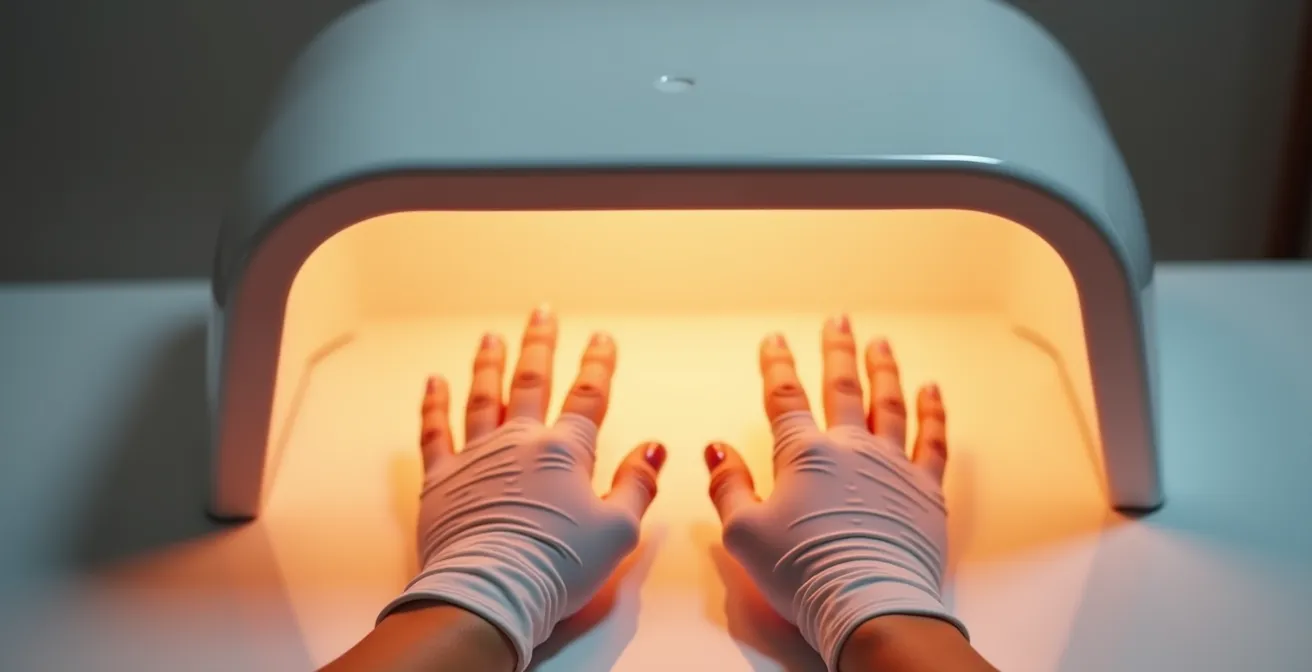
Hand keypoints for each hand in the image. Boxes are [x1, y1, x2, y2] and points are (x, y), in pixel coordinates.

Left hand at [378, 307, 667, 671]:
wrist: (491, 591)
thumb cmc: (559, 565)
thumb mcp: (618, 530)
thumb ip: (637, 484)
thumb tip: (653, 447)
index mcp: (566, 451)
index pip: (588, 397)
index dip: (598, 364)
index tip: (602, 337)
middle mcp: (520, 441)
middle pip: (532, 381)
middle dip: (540, 344)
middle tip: (542, 312)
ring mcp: (477, 456)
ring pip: (483, 396)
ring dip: (489, 363)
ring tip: (491, 337)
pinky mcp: (441, 479)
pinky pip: (435, 431)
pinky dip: (434, 404)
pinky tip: (434, 380)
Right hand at [703, 316, 965, 670]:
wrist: (870, 605)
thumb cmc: (803, 572)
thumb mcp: (744, 533)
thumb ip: (729, 486)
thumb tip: (717, 449)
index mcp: (804, 455)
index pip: (785, 398)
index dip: (777, 365)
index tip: (775, 339)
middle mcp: (850, 448)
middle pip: (842, 387)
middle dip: (837, 350)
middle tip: (838, 320)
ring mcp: (892, 466)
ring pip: (888, 404)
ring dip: (884, 370)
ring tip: (881, 343)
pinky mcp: (925, 490)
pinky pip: (933, 440)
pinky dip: (933, 412)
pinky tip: (932, 391)